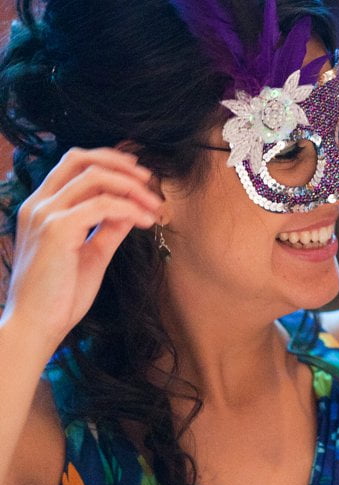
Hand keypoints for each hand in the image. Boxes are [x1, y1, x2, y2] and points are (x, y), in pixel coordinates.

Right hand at [1, 148, 161, 351]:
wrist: (36, 326)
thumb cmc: (59, 295)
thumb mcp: (91, 254)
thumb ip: (108, 230)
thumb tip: (131, 211)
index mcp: (41, 207)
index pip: (73, 164)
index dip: (109, 162)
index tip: (139, 176)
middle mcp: (38, 204)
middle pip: (80, 158)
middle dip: (120, 164)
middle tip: (150, 181)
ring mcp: (45, 214)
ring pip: (94, 177)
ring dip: (132, 188)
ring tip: (155, 206)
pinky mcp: (56, 230)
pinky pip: (101, 205)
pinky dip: (129, 209)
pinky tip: (147, 222)